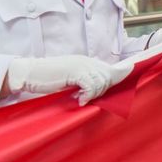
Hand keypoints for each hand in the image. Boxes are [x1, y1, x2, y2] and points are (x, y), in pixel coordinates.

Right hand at [6, 55, 133, 104]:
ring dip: (94, 94)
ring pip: (101, 82)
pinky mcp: (74, 72)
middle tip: (88, 98)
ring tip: (81, 98)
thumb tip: (100, 91)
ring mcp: (81, 65)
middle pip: (108, 76)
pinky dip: (87, 96)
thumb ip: (84, 82)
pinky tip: (78, 100)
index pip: (109, 68)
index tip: (132, 71)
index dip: (121, 72)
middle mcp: (86, 61)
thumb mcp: (69, 79)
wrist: (29, 74)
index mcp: (86, 61)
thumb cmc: (47, 80)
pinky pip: (91, 85)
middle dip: (103, 90)